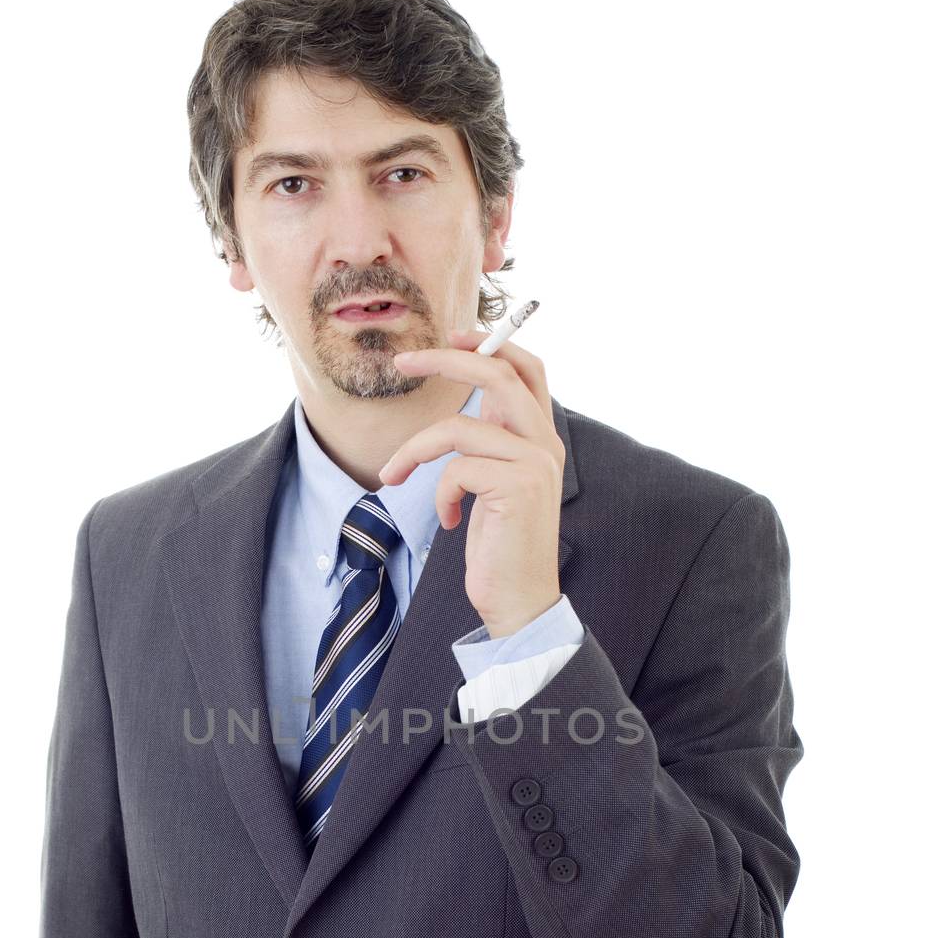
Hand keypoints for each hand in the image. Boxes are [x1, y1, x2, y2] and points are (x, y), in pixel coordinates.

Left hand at [380, 326, 564, 637]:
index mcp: (541, 438)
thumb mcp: (494, 485)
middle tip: (402, 362)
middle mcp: (545, 444)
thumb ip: (490, 445)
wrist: (521, 600)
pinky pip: (456, 470)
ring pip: (458, 428)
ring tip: (393, 475)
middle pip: (497, 374)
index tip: (448, 337)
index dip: (488, 343)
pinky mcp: (518, 488)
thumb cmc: (500, 547)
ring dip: (414, 449)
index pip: (526, 367)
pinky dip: (440, 495)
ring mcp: (535, 464)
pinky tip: (450, 521)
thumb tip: (462, 413)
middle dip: (445, 360)